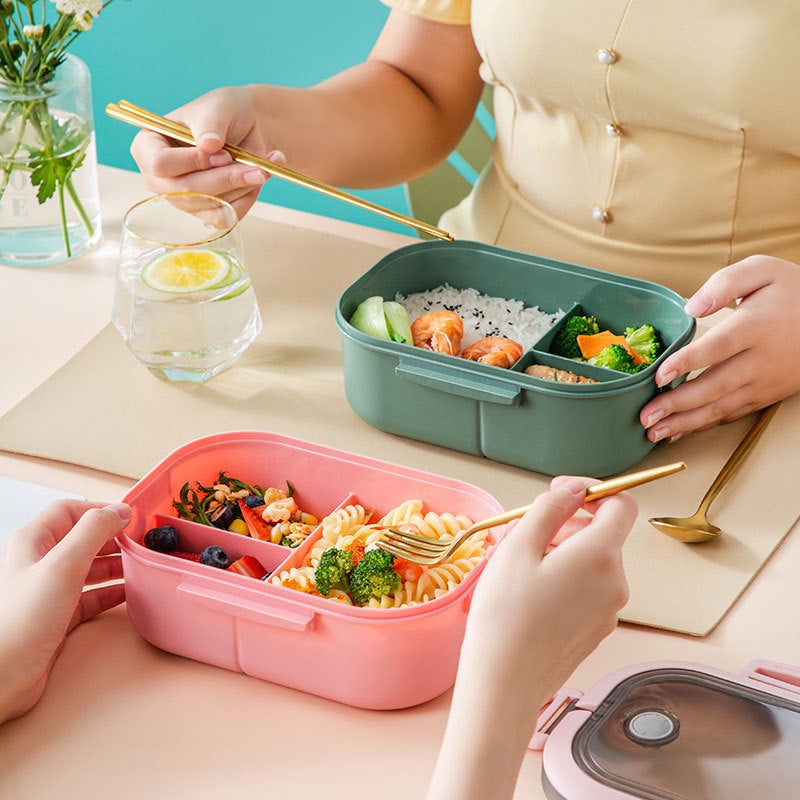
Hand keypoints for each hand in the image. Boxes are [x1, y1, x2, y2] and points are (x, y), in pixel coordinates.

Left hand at [0, 500, 129, 723]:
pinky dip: (111, 592)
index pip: (69, 510)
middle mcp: (39, 563)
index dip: (99, 510)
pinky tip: (128, 592)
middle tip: (138, 541)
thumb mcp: (62, 565)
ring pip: (88, 567)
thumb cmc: (19, 622)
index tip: (128, 516)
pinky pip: (91, 596)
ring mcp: (48, 590)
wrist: (2, 674)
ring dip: (115, 564)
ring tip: (138, 564)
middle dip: (112, 538)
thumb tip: (118, 511)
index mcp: (33, 542)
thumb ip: (93, 532)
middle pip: (82, 538)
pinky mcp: (57, 616)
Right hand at [130, 86, 285, 218]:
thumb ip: (210, 125)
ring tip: (263, 166)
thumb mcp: (216, 108)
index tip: (224, 153)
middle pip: (189, 191)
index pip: (160, 165)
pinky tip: (257, 179)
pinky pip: (228, 216)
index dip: (193, 162)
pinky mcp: (205, 212)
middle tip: (258, 167)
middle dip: (227, 178)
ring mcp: (182, 200)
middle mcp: (159, 179)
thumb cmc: (222, 112)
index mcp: (147, 147)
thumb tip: (208, 144)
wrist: (244, 126)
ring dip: (243, 187)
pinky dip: (248, 198)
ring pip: (213, 205)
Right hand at [427, 477, 635, 799]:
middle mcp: (615, 582)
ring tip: (520, 567)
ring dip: (561, 551)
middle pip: (602, 533)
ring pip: (592, 561)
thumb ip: (549, 508)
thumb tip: (573, 488)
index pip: (622, 504)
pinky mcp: (596, 628)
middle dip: (566, 524)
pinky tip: (529, 592)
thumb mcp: (518, 548)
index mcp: (600, 556)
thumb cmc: (505, 616)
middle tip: (524, 534)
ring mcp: (609, 609)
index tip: (560, 493)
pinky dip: (564, 577)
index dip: (593, 490)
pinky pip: (587, 587)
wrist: (505, 683)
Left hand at [640, 255, 799, 441]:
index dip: (687, 362)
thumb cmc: (793, 292)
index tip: (660, 375)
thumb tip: (692, 306)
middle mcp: (760, 359)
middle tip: (645, 416)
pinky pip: (732, 413)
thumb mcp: (762, 271)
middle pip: (715, 386)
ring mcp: (764, 382)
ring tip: (654, 432)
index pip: (718, 347)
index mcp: (755, 326)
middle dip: (677, 405)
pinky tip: (679, 429)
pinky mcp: (765, 395)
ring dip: (685, 423)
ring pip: (721, 407)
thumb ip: (725, 283)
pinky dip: (704, 425)